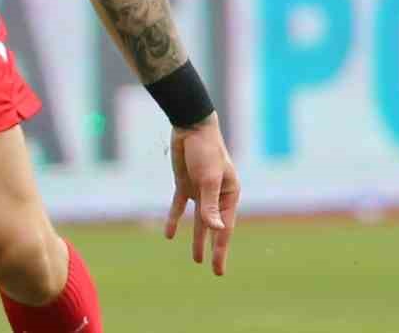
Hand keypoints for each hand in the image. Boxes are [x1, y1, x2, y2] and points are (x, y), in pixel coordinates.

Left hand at [166, 112, 238, 274]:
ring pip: (198, 221)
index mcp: (229, 195)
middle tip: (213, 270)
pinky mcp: (184, 183)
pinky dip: (174, 219)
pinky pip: (179, 206)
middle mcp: (216, 195)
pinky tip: (169, 234)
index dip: (221, 250)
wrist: (190, 126)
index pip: (224, 228)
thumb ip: (210, 204)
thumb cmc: (205, 150)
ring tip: (196, 259)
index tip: (218, 269)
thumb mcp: (207, 179)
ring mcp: (200, 190)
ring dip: (196, 238)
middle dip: (213, 249)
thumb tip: (215, 229)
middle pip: (214, 228)